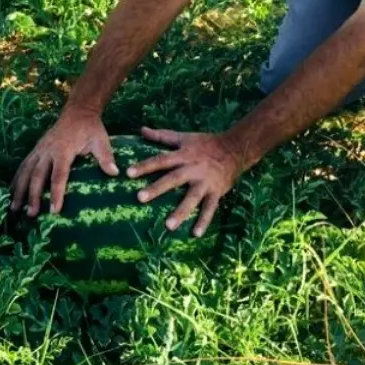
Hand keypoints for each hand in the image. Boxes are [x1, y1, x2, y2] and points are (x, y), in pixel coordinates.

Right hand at [9, 107, 118, 217]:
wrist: (78, 111)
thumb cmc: (90, 128)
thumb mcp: (101, 140)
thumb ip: (105, 156)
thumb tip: (114, 173)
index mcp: (64, 150)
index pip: (59, 175)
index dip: (57, 193)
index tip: (55, 210)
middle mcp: (48, 150)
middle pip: (38, 176)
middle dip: (33, 196)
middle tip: (32, 214)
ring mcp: (40, 149)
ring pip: (26, 171)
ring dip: (19, 190)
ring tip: (15, 208)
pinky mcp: (36, 149)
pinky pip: (24, 165)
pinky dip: (16, 179)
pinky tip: (12, 192)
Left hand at [126, 125, 243, 237]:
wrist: (235, 149)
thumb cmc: (206, 143)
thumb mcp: (184, 137)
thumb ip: (162, 136)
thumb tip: (141, 130)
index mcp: (183, 155)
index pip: (161, 160)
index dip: (145, 166)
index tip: (128, 173)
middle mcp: (193, 169)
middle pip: (173, 179)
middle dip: (157, 189)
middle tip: (140, 198)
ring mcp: (205, 182)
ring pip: (192, 198)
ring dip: (181, 212)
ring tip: (168, 226)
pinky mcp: (216, 192)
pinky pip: (210, 208)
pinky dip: (204, 221)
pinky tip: (195, 234)